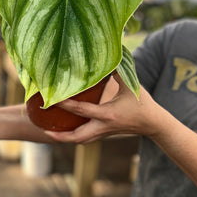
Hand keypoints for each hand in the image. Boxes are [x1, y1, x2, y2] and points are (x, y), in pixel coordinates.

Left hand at [45, 73, 165, 144]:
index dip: (66, 104)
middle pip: (77, 137)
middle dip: (59, 135)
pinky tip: (63, 130)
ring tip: (48, 132)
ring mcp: (103, 133)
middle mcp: (103, 126)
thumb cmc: (142, 103)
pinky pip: (85, 138)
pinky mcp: (104, 134)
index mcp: (108, 114)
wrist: (153, 124)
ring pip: (80, 141)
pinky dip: (73, 136)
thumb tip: (108, 55)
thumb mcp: (131, 85)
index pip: (82, 110)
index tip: (52, 99)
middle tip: (43, 128)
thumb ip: (118, 71)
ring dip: (64, 138)